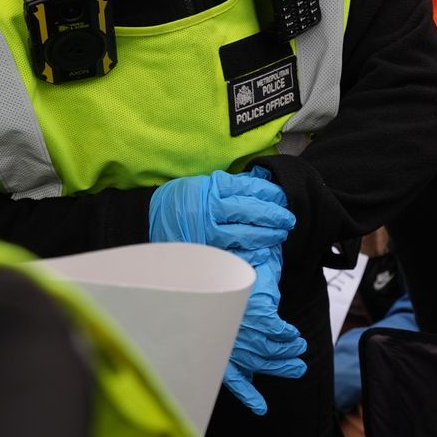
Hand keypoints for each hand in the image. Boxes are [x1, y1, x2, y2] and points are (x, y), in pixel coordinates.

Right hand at [148, 167, 293, 254]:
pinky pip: (234, 252)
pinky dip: (252, 252)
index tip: (283, 197)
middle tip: (290, 219)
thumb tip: (261, 186)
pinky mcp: (206, 249)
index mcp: (211, 187)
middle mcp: (210, 208)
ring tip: (281, 233)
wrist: (146, 219)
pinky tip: (264, 250)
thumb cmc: (179, 200)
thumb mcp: (201, 184)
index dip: (270, 193)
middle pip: (252, 210)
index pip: (249, 188)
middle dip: (275, 215)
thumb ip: (228, 186)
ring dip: (268, 234)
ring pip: (246, 233)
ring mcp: (208, 231)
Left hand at [224, 249, 305, 415]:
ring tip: (299, 351)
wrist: (213, 255)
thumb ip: (228, 331)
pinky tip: (293, 336)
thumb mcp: (217, 310)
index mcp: (216, 344)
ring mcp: (242, 330)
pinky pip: (276, 331)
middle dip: (281, 367)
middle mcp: (228, 342)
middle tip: (299, 368)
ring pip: (270, 350)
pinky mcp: (256, 314)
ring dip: (287, 353)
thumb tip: (240, 349)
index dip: (248, 395)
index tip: (262, 410)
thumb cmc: (208, 284)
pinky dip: (286, 335)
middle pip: (260, 362)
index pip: (233, 377)